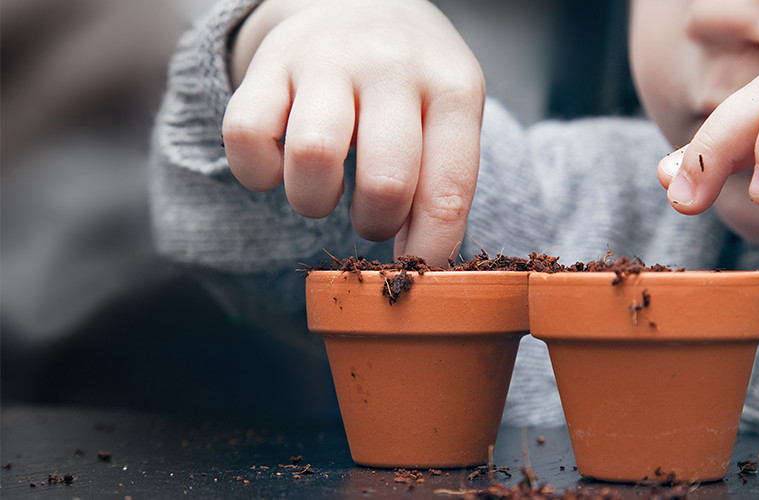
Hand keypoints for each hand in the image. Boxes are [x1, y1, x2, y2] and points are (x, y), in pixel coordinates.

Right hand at [222, 0, 484, 265]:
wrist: (361, 1)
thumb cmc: (412, 84)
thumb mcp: (448, 116)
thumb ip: (441, 184)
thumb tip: (419, 267)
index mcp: (452, 88)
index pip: (448, 190)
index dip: (430, 249)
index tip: (415, 269)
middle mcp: (392, 67)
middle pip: (385, 182)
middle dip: (375, 224)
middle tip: (372, 217)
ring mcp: (328, 60)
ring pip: (313, 157)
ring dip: (315, 202)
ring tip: (325, 192)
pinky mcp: (270, 64)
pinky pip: (245, 136)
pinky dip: (258, 172)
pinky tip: (279, 166)